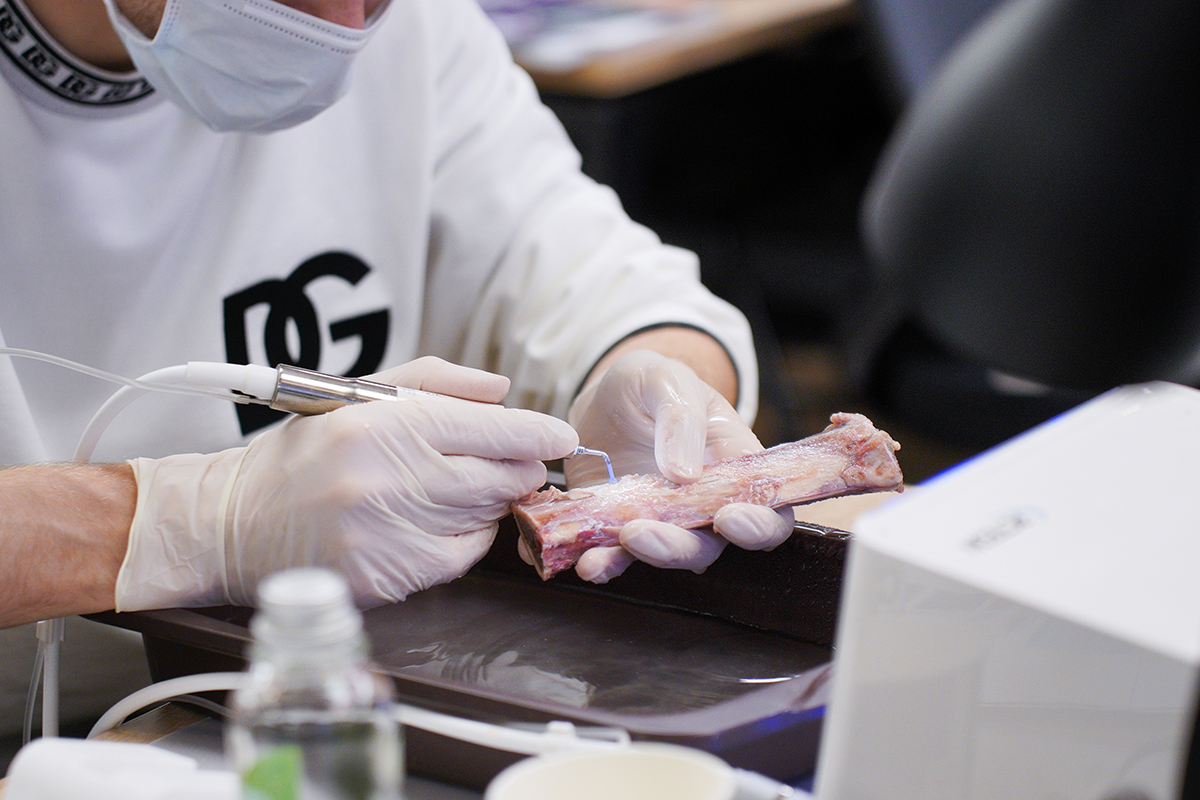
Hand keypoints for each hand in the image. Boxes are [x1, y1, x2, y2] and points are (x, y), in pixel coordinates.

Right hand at [116, 358, 577, 609]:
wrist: (231, 523)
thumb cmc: (301, 453)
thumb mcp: (358, 395)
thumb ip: (437, 383)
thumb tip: (503, 390)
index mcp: (385, 424)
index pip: (494, 430)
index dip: (539, 434)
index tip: (561, 436)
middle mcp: (391, 478)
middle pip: (502, 477)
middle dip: (518, 469)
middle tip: (512, 463)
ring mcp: (389, 533)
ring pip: (486, 518)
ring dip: (489, 503)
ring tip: (453, 488)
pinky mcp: (386, 577)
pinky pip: (461, 558)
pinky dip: (463, 539)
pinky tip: (432, 523)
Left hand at [561, 350, 792, 582]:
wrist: (603, 401)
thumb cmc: (651, 384)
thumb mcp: (665, 379)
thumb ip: (680, 418)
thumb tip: (686, 474)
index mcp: (735, 468)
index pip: (768, 510)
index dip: (759, 525)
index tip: (729, 519)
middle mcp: (704, 506)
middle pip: (711, 546)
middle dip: (680, 547)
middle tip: (642, 533)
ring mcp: (663, 523)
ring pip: (663, 556)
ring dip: (636, 559)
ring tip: (603, 552)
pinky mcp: (622, 532)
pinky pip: (615, 556)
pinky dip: (597, 562)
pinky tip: (579, 559)